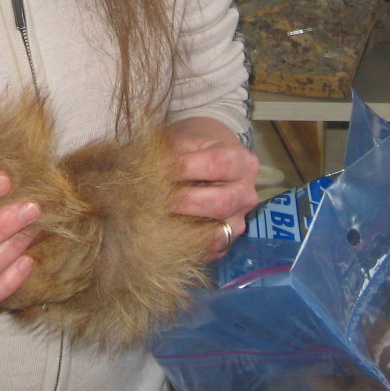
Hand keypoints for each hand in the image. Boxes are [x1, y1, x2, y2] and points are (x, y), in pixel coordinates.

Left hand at [165, 117, 259, 259]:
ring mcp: (239, 222)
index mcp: (242, 162)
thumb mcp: (186, 140)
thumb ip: (171, 151)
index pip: (216, 165)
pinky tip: (163, 234)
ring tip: (155, 217)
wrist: (209, 165)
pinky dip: (185, 245)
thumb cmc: (194, 151)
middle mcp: (247, 194)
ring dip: (183, 227)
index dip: (184, 167)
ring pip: (216, 233)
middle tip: (152, 197)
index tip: (155, 167)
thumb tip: (142, 165)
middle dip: (182, 201)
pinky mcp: (227, 242)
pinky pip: (208, 251)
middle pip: (220, 203)